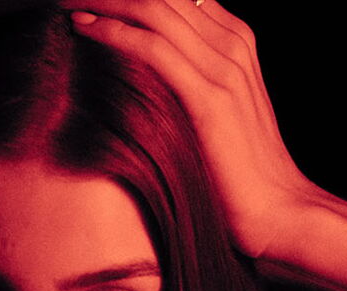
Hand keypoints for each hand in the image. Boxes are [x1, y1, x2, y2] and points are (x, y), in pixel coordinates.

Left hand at [62, 0, 320, 259]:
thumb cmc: (244, 175)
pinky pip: (152, 48)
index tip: (92, 0)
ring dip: (102, 0)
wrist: (281, 212)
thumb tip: (147, 75)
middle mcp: (232, 45)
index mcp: (236, 42)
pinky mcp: (209, 99)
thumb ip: (194, 82)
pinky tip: (81, 29)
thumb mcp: (221, 114)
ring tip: (64, 2)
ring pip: (153, 9)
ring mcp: (224, 69)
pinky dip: (112, 31)